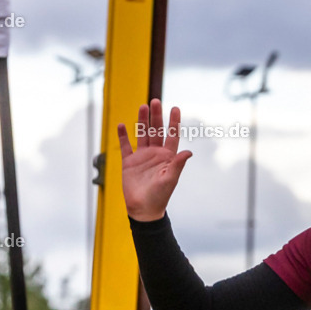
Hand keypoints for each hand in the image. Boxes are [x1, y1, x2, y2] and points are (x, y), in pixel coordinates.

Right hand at [117, 99, 192, 221]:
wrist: (143, 209)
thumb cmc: (160, 196)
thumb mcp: (170, 179)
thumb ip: (178, 164)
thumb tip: (188, 152)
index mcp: (168, 157)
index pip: (172, 136)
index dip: (174, 122)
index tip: (175, 108)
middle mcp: (156, 154)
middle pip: (156, 130)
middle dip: (156, 116)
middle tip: (155, 101)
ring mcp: (142, 157)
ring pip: (142, 134)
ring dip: (142, 121)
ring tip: (142, 106)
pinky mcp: (129, 162)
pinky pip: (126, 146)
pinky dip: (123, 136)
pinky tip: (122, 125)